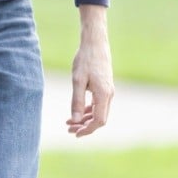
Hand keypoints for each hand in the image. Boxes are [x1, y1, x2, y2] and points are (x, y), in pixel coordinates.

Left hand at [67, 5, 114, 136]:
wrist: (95, 43)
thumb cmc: (85, 60)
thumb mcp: (77, 81)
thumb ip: (76, 101)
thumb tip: (74, 120)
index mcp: (104, 95)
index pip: (99, 121)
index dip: (88, 130)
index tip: (75, 134)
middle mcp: (109, 95)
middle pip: (99, 119)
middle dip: (84, 126)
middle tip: (68, 129)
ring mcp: (108, 91)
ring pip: (98, 112)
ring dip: (85, 119)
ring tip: (69, 123)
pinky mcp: (104, 87)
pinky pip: (98, 104)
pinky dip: (88, 110)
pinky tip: (76, 113)